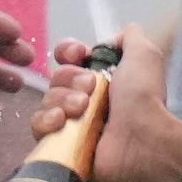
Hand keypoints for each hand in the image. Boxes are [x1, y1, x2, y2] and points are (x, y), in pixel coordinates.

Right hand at [32, 25, 181, 181]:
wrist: (141, 140)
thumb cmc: (143, 99)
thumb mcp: (144, 55)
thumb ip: (131, 37)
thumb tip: (114, 39)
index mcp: (102, 78)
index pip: (69, 57)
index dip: (68, 52)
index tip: (80, 54)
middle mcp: (86, 98)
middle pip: (56, 76)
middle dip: (69, 78)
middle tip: (90, 89)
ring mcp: (72, 122)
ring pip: (46, 99)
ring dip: (62, 99)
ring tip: (82, 109)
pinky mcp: (60, 144)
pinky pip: (38, 125)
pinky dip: (47, 120)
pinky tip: (62, 121)